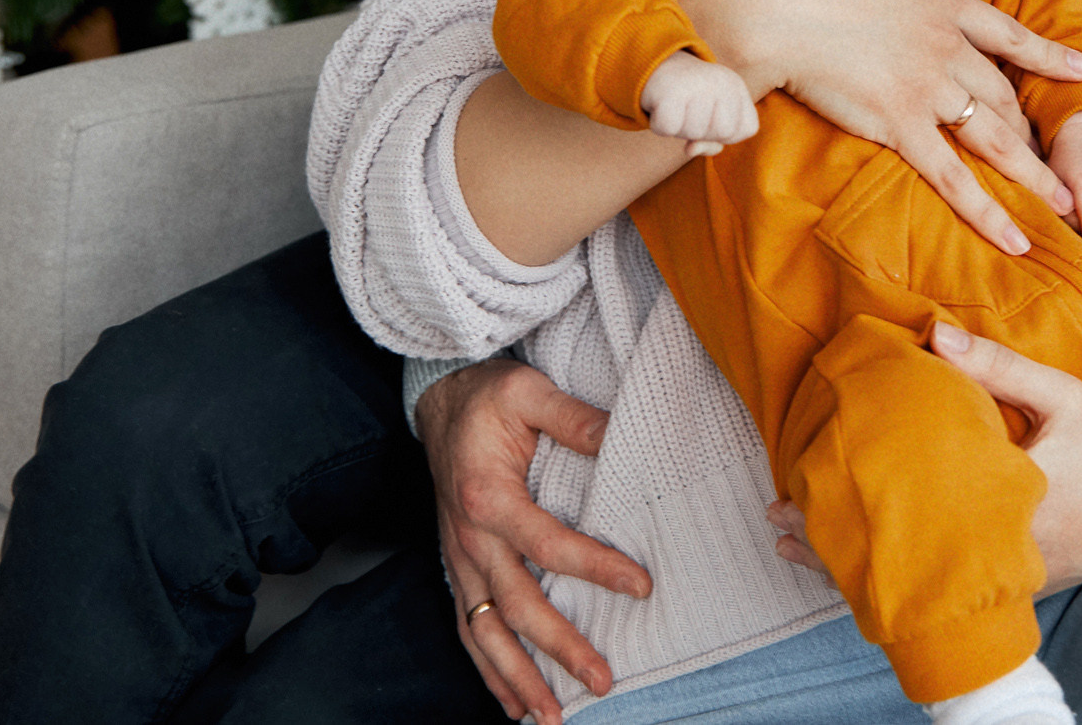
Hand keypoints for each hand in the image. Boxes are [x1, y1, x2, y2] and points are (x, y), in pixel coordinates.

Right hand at [414, 359, 651, 724]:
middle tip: (603, 678)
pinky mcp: (459, 568)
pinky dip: (488, 670)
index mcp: (488, 497)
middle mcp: (469, 539)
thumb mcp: (528, 390)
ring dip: (518, 678)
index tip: (641, 586)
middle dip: (559, 648)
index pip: (547, 545)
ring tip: (553, 718)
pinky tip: (513, 703)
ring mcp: (460, 559)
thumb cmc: (488, 397)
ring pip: (486, 632)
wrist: (440, 400)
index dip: (594, 567)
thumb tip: (619, 437)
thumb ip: (573, 418)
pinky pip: (468, 628)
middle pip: (516, 607)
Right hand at [639, 51, 758, 156]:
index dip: (728, 133)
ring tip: (676, 108)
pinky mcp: (668, 91)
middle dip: (704, 132)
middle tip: (690, 112)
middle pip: (723, 133)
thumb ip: (713, 142)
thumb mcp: (711, 118)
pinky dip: (660, 126)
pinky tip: (660, 107)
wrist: (654, 65)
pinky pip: (668, 129)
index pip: (747, 128)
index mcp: (735, 85)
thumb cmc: (688, 100)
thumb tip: (690, 150)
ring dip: (680, 129)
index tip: (711, 116)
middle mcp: (720, 81)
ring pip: (694, 134)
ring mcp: (695, 84)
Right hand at [676, 0, 1081, 254]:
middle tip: (1046, 155)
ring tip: (1060, 205)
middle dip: (1028, 127)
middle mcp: (949, 48)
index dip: (1050, 56)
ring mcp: (929, 89)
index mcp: (945, 3)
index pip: (1011, 36)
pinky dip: (986, 211)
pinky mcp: (900, 125)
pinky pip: (952, 177)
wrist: (775, 8)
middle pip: (1003, 95)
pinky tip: (1014, 238)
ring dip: (1032, 174)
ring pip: (994, 139)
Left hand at [767, 320, 1081, 592]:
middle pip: (901, 557)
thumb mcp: (1063, 396)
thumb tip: (931, 331)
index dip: (849, 510)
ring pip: (920, 578)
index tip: (795, 495)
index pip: (911, 514)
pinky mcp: (1017, 584)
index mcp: (1006, 504)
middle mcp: (1001, 552)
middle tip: (778, 519)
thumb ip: (997, 368)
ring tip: (798, 545)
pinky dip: (904, 571)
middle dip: (835, 543)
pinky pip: (947, 583)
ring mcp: (1007, 576)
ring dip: (860, 562)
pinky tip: (864, 559)